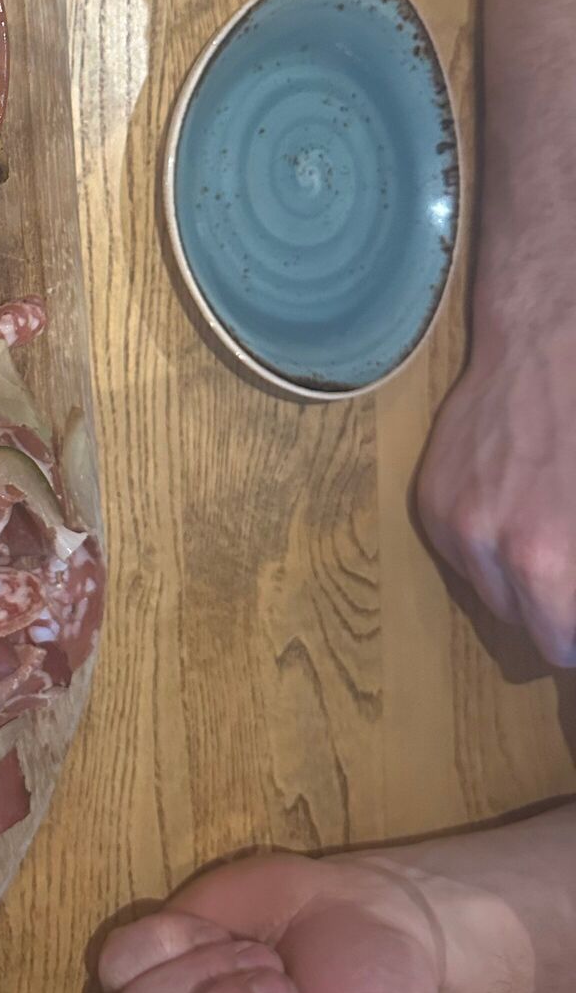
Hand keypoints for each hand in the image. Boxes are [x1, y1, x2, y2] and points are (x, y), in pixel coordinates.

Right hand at [418, 332, 575, 667]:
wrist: (549, 346)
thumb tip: (573, 598)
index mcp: (547, 561)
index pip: (563, 646)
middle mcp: (491, 550)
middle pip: (532, 632)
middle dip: (561, 612)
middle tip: (574, 576)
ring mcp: (454, 523)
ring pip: (494, 598)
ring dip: (524, 584)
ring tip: (550, 533)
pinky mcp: (431, 501)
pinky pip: (463, 559)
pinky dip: (491, 548)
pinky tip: (517, 506)